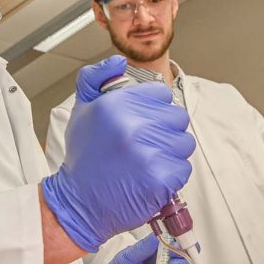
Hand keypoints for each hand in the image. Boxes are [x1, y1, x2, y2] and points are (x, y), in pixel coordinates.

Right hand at [41, 56, 195, 251]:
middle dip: (164, 130)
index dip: (153, 108)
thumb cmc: (85, 157)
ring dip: (170, 153)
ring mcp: (150, 153)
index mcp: (117, 105)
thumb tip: (118, 61)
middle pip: (177, 118)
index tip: (141, 122)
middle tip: (143, 145)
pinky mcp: (162, 178)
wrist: (79, 202)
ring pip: (184, 143)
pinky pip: (183, 169)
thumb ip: (96, 77)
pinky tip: (150, 177)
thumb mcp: (82, 109)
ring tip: (147, 161)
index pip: (161, 94)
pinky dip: (171, 176)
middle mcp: (134, 126)